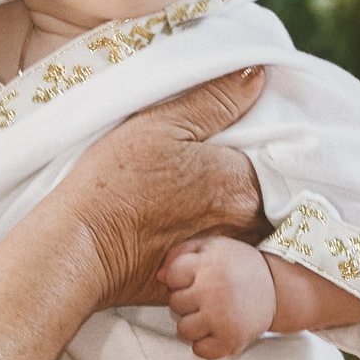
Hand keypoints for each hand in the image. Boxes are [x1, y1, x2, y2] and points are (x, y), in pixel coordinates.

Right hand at [59, 70, 266, 308]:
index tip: (246, 139)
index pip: (281, 158)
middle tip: (224, 168)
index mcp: (242, 182)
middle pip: (271, 196)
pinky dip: (224, 245)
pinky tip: (193, 230)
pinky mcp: (207, 283)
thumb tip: (257, 76)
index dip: (266, 146)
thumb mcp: (160, 125)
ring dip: (242, 215)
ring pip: (253, 228)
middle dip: (258, 181)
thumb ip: (215, 101)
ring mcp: (228, 257)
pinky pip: (231, 259)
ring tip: (207, 200)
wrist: (79, 250)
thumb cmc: (114, 184)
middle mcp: (246, 224)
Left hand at [161, 237, 275, 359]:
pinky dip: (205, 346)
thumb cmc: (240, 266)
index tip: (196, 280)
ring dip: (194, 325)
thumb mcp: (214, 247)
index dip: (180, 279)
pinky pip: (200, 351)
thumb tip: (159, 277)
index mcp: (209, 264)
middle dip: (188, 302)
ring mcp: (222, 317)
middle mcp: (214, 290)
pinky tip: (215, 332)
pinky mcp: (232, 339)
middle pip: (175, 304)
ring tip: (211, 316)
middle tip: (208, 298)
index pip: (172, 276)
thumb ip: (181, 254)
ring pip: (183, 330)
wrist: (280, 288)